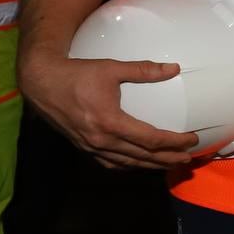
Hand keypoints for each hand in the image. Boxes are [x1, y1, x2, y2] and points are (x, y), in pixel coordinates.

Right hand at [17, 52, 199, 170]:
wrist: (41, 83)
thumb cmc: (77, 73)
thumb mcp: (111, 68)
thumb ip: (143, 70)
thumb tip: (173, 68)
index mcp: (110, 122)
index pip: (150, 139)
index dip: (174, 142)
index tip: (191, 140)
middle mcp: (101, 140)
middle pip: (142, 156)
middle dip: (168, 159)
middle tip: (188, 159)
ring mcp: (91, 146)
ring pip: (127, 163)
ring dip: (150, 165)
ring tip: (169, 164)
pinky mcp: (83, 147)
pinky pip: (111, 162)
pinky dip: (129, 165)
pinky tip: (139, 162)